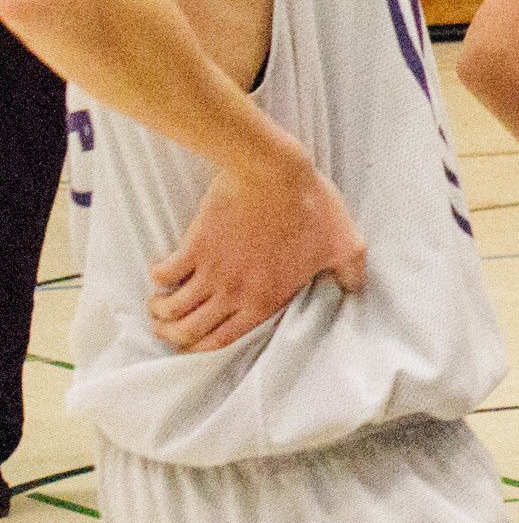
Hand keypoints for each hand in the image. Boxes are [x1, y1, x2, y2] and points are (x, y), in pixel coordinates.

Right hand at [147, 146, 365, 350]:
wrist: (273, 173)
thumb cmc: (312, 207)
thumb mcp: (345, 243)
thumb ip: (350, 272)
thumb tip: (356, 289)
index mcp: (265, 299)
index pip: (224, 340)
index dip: (203, 349)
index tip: (193, 346)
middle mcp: (233, 293)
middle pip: (190, 331)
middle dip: (174, 337)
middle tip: (167, 331)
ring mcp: (211, 271)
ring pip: (172, 308)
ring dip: (159, 312)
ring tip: (158, 308)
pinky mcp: (194, 246)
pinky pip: (164, 273)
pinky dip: (156, 277)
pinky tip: (159, 272)